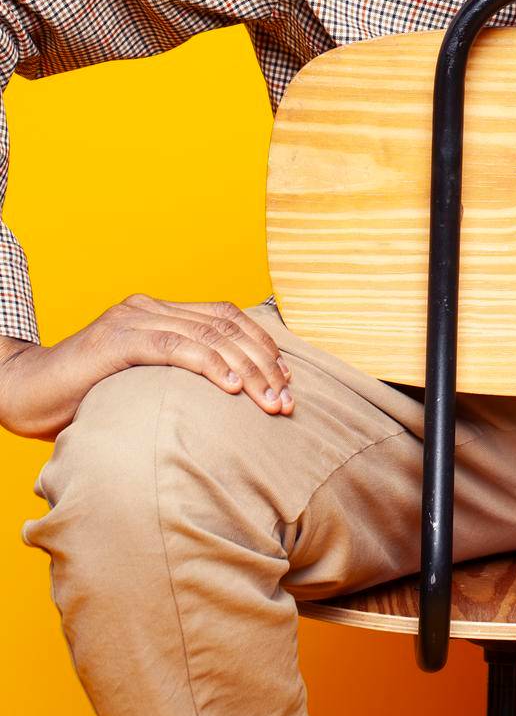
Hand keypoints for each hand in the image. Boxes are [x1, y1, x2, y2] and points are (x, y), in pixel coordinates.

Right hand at [0, 294, 294, 442]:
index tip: (289, 381)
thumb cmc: (82, 398)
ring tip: (270, 401)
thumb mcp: (141, 385)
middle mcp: (151, 309)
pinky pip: (173, 347)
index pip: (228, 319)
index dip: (263, 346)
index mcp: (161, 314)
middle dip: (265, 363)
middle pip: (226, 325)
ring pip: (208, 334)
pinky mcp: (117, 340)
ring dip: (247, 369)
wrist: (21, 393)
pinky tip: (230, 387)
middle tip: (288, 400)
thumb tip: (229, 406)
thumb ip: (176, 382)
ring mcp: (134, 320)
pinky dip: (207, 364)